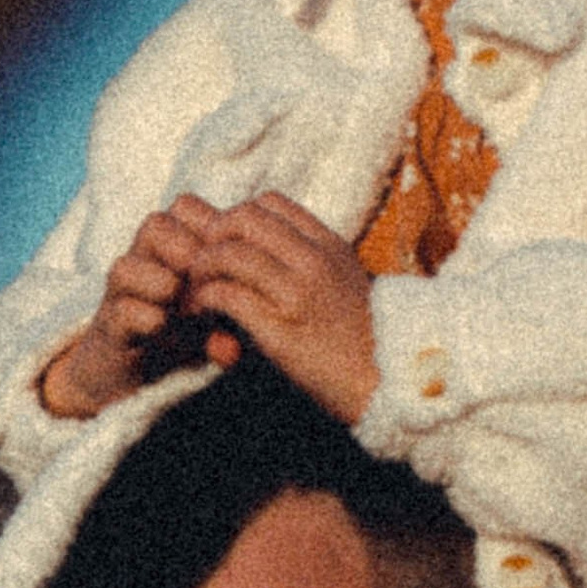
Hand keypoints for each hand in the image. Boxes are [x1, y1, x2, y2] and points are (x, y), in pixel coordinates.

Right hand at [39, 199, 218, 417]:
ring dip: (164, 285)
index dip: (212, 227)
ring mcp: (121, 296)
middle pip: (155, 225)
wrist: (136, 377)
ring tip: (190, 311)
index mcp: (171, 247)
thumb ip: (237, 315)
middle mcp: (142, 264)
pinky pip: (121, 312)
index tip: (236, 261)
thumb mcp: (220, 318)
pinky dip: (149, 320)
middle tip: (212, 284)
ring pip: (126, 266)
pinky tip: (169, 332)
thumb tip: (236, 344)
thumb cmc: (188, 336)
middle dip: (188, 252)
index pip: (186, 208)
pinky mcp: (109, 330)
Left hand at [181, 194, 379, 425]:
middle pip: (243, 219)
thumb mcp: (346, 285)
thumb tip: (267, 256)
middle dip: (212, 236)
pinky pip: (227, 296)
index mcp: (330, 246)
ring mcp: (299, 294)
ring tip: (195, 292)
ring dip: (200, 270)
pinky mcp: (282, 330)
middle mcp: (315, 261)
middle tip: (200, 264)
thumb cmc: (364, 341)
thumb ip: (312, 263)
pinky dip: (205, 300)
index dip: (236, 217)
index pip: (269, 203)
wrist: (391, 384)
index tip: (225, 244)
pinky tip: (203, 313)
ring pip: (228, 254)